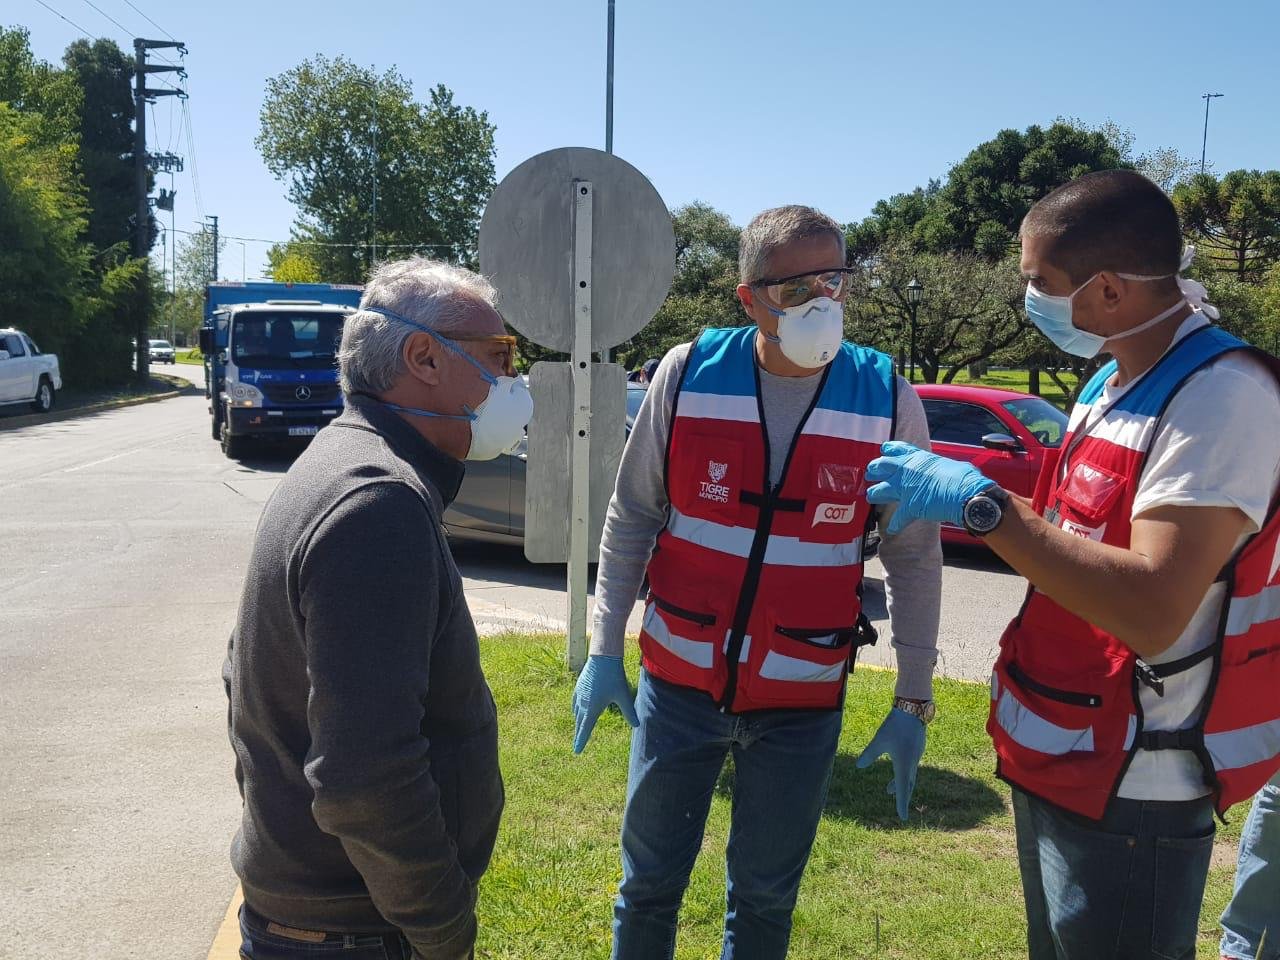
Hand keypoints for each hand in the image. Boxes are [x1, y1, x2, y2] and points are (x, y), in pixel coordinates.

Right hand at [572, 655, 638, 753]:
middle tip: (577, 744)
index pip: (585, 729)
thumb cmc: (614, 677)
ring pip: (576, 712)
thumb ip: (629, 712)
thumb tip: (637, 725)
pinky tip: (577, 708)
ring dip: (577, 721)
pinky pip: (575, 702)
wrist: (603, 657)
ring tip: (579, 727)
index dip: (581, 741)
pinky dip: (575, 708)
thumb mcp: (623, 696)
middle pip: (579, 722)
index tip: (576, 751)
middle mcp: (583, 703)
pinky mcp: (579, 686)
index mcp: (593, 708)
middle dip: (579, 733)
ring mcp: (580, 694)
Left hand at [855, 707, 926, 820]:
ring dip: (901, 782)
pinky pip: (912, 765)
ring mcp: (917, 755)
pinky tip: (898, 768)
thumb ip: (869, 754)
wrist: (913, 709)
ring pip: (910, 774)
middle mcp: (912, 762)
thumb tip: (858, 767)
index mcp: (903, 764)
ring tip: (889, 789)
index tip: (902, 818)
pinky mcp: (918, 748)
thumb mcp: (879, 740)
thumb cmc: (894, 725)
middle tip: (894, 803)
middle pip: (908, 784)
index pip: (902, 789)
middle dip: (901, 794)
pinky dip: (905, 772)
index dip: (901, 804)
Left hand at [865, 441, 993, 534]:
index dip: (886, 452)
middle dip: (873, 471)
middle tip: (870, 474)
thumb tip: (943, 471)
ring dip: (874, 495)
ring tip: (871, 497)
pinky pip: (897, 519)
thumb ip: (937, 467)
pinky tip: (891, 529)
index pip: (893, 449)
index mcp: (917, 457)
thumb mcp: (947, 464)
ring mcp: (905, 489)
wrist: (966, 493)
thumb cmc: (963, 477)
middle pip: (880, 467)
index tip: (883, 454)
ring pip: (878, 491)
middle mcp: (906, 470)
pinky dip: (895, 525)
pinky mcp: (909, 507)